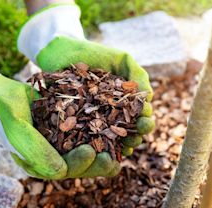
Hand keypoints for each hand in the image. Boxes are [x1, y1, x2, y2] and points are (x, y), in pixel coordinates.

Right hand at [0, 58, 120, 178]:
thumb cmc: (6, 110)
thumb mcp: (18, 129)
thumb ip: (37, 151)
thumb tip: (62, 172)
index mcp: (39, 163)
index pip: (64, 170)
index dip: (80, 163)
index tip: (92, 151)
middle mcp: (51, 155)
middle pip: (80, 164)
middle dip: (98, 162)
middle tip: (114, 157)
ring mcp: (60, 142)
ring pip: (86, 150)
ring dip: (104, 149)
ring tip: (122, 146)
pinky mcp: (67, 127)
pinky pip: (86, 133)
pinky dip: (101, 131)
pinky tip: (116, 126)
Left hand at [17, 3, 154, 177]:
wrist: (62, 52)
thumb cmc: (94, 55)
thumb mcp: (121, 60)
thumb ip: (138, 75)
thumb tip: (149, 97)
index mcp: (125, 102)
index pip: (140, 116)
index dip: (145, 121)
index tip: (144, 120)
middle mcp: (112, 114)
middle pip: (129, 131)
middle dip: (136, 135)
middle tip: (137, 135)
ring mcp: (95, 121)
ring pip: (112, 139)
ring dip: (121, 145)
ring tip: (125, 147)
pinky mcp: (76, 125)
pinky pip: (89, 140)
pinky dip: (98, 147)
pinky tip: (105, 151)